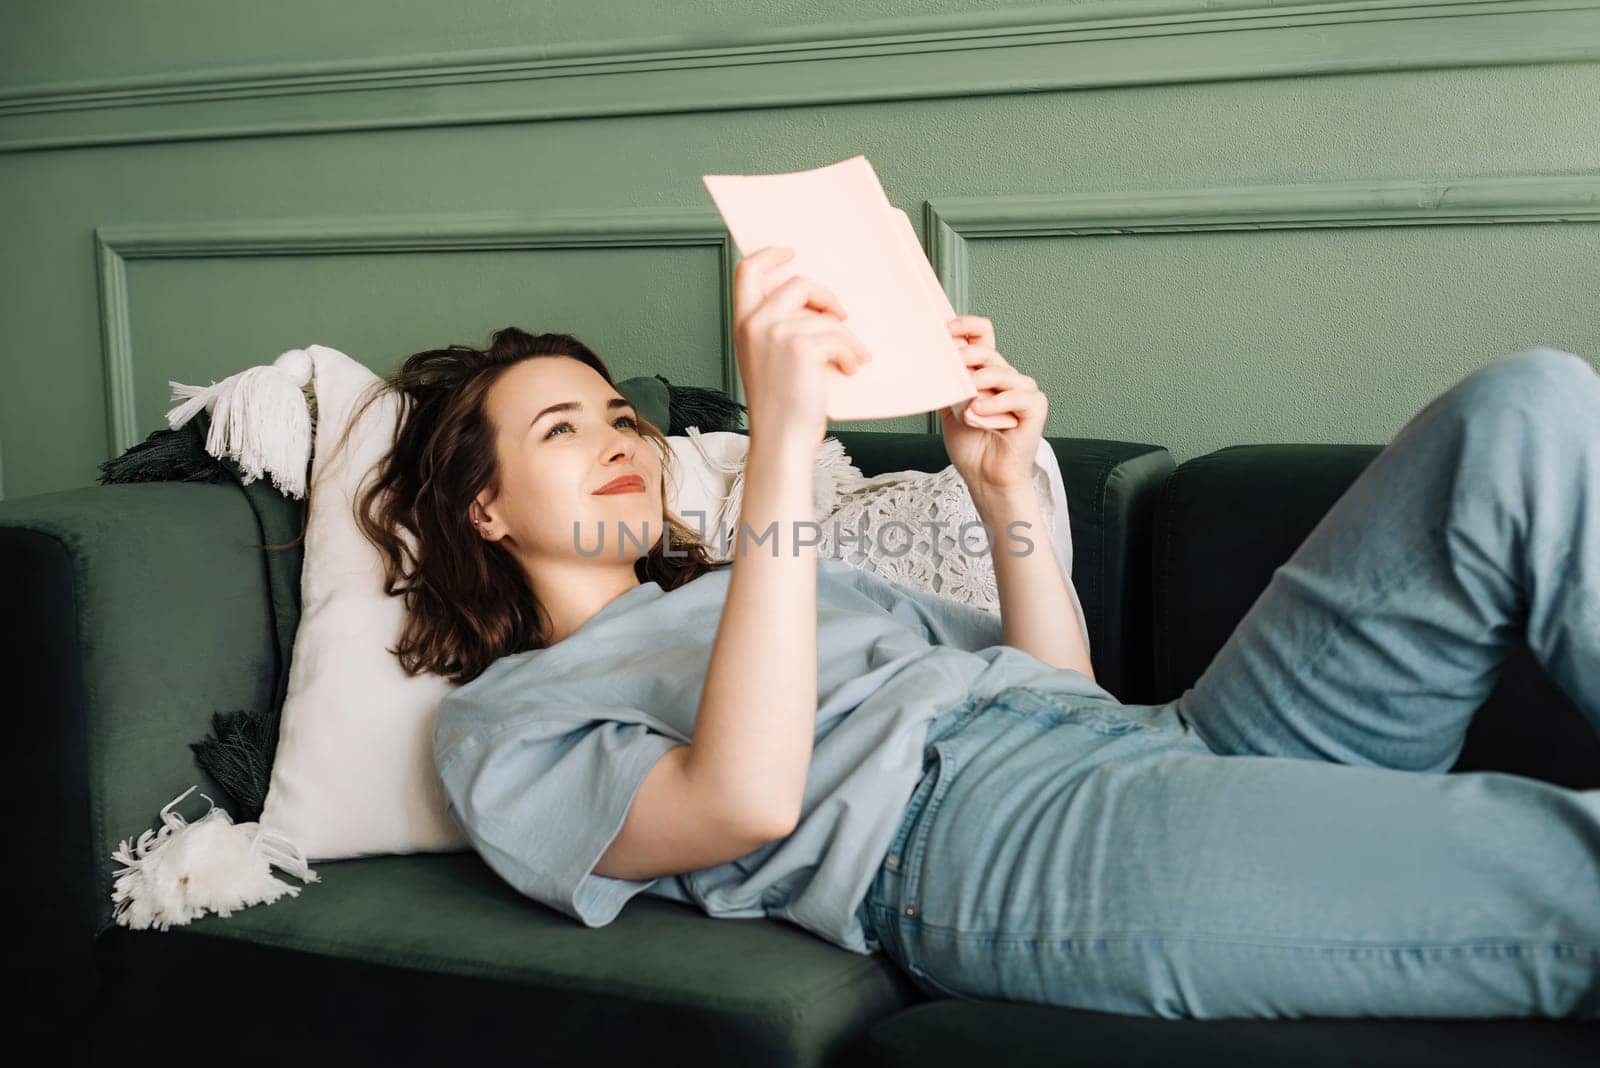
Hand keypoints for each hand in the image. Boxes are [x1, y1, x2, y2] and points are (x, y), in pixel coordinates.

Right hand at [732, 246, 872, 450]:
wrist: (781, 439)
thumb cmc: (779, 406)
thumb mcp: (766, 360)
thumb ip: (776, 329)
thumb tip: (812, 306)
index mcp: (742, 324)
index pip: (746, 271)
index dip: (769, 254)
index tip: (790, 252)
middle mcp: (755, 323)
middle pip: (797, 282)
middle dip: (826, 295)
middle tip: (840, 315)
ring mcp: (778, 333)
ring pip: (826, 316)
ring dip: (846, 337)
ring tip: (852, 357)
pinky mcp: (803, 347)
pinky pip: (839, 337)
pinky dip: (851, 354)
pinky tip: (850, 369)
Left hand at [938, 315, 1046, 497]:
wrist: (985, 479)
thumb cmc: (972, 448)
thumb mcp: (948, 411)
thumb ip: (945, 386)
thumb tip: (927, 363)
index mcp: (986, 373)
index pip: (982, 335)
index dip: (965, 326)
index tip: (945, 331)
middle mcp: (1006, 377)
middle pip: (987, 351)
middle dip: (965, 356)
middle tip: (950, 368)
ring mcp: (1022, 391)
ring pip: (1001, 372)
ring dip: (977, 385)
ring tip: (966, 404)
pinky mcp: (1035, 408)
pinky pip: (1017, 396)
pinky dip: (996, 403)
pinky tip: (979, 413)